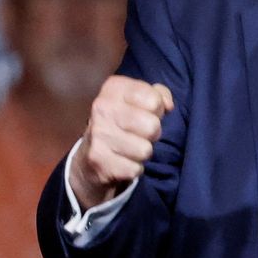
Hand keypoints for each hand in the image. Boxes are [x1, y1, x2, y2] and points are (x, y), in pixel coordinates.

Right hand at [69, 75, 173, 209]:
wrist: (89, 156)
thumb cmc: (123, 122)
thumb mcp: (139, 100)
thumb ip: (158, 95)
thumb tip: (168, 105)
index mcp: (113, 89)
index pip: (154, 100)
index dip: (157, 109)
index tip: (146, 113)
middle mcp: (102, 109)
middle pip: (152, 126)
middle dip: (153, 133)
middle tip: (141, 134)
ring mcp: (98, 135)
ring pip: (145, 150)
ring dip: (143, 152)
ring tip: (130, 147)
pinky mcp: (98, 161)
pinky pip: (135, 168)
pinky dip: (134, 168)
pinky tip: (122, 161)